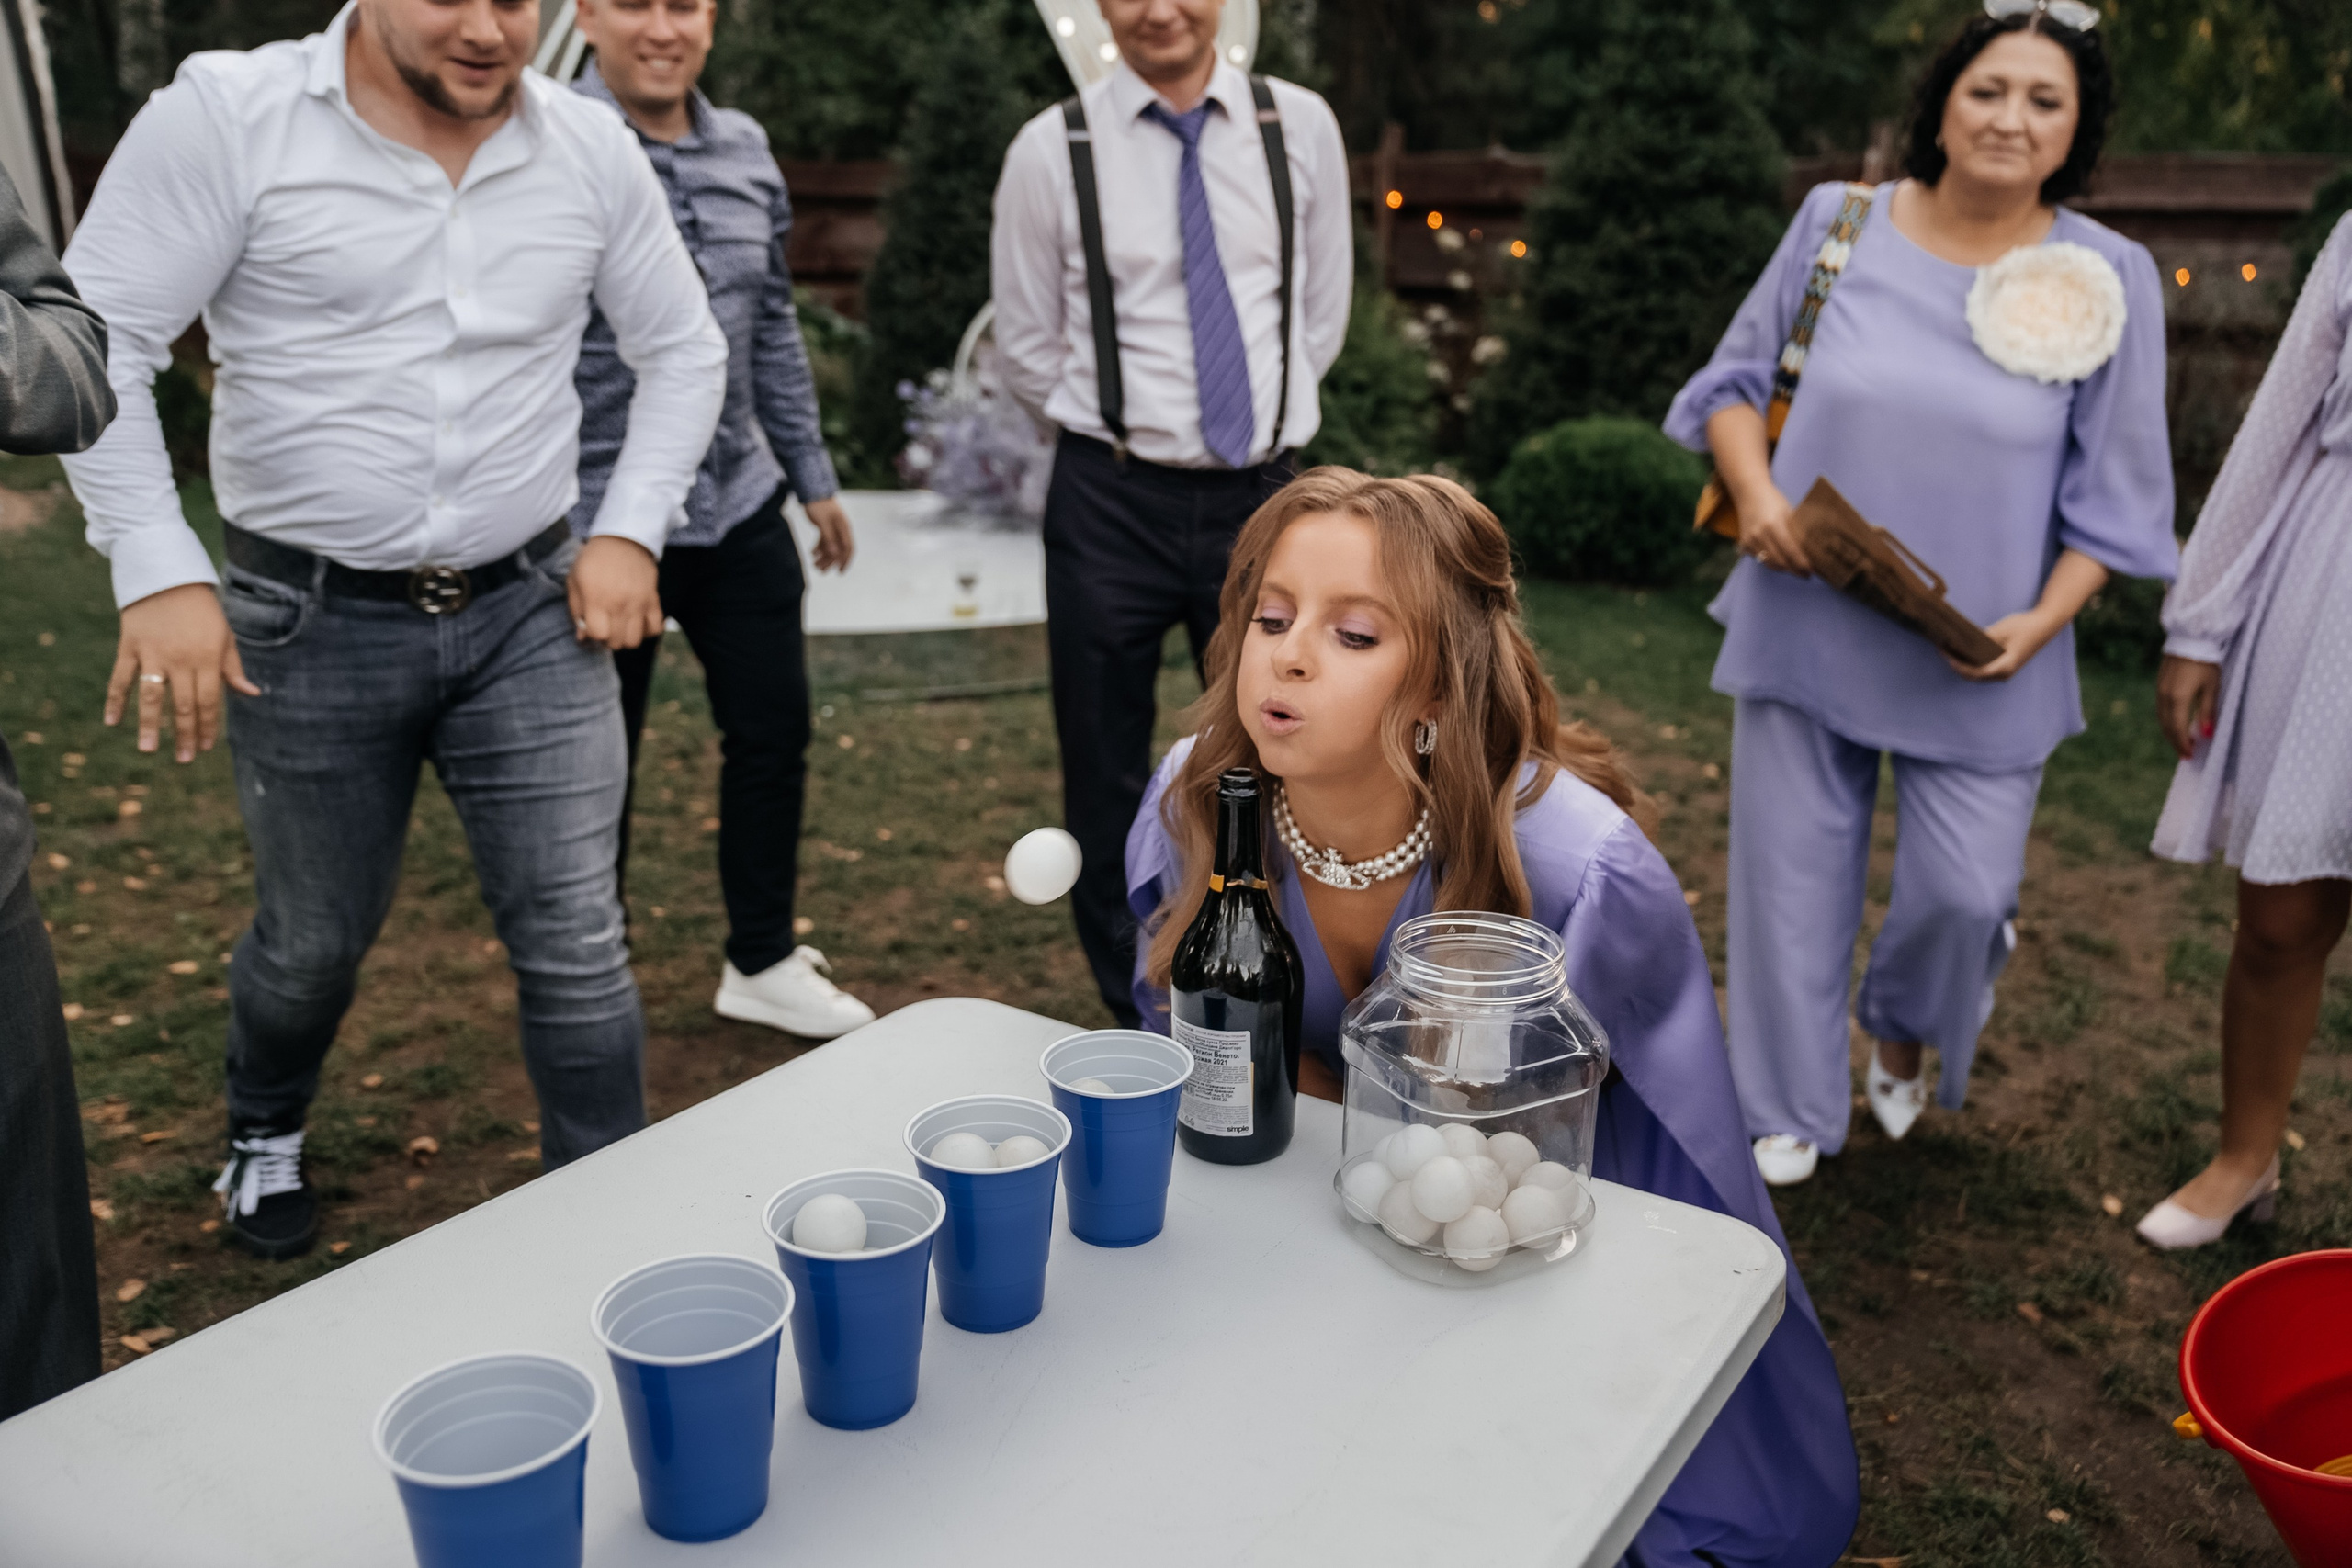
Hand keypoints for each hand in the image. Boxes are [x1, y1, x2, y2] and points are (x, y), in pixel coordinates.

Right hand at [104, 583, 260, 762]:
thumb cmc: (203, 611)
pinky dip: (115, 700)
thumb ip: (233, 668)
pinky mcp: (130, 646)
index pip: (209, 701)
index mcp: (208, 659)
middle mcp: (180, 660)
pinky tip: (112, 722)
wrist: (168, 577)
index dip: (209, 726)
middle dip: (185, 734)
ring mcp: (153, 654)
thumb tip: (251, 693)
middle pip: (183, 704)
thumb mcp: (225, 636)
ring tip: (149, 750)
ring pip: (151, 697)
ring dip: (150, 725)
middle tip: (185, 759)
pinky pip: (121, 677)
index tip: (206, 747)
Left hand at [568, 536, 663, 649]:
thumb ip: (576, 610)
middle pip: (616, 642)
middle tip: (605, 626)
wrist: (623, 538)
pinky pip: (655, 628)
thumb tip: (582, 637)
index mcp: (596, 598)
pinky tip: (638, 622)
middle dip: (607, 639)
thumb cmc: (594, 560)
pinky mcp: (653, 600)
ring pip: (635, 641)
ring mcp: (638, 603)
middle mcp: (619, 604)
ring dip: (625, 638)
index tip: (591, 625)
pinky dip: (647, 631)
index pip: (598, 635)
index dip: (592, 635)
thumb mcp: (575, 580)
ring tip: (620, 626)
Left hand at [805, 497, 854, 572]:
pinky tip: (812, 553)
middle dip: (830, 562)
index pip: (848, 548)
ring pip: (831, 546)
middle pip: (839, 549)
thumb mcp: (822, 522)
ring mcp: (834, 527)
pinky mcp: (826, 525)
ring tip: (814, 565)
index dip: (845, 561)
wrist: (813, 490)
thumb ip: (828, 538)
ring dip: (824, 556)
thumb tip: (834, 554)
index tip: (839, 572)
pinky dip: (819, 548)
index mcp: (844, 527)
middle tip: (820, 571)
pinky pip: (825, 540)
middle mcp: (841, 529)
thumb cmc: (818, 505)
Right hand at [1732, 482, 1811, 576]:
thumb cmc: (1772, 500)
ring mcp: (1750, 540)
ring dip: (1784, 569)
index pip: (1790, 550)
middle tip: (1806, 574)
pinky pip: (1759, 559)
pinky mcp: (1744, 544)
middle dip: (1794, 570)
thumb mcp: (1788, 512)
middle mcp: (1760, 535)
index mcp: (1773, 525)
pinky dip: (1771, 562)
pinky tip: (1781, 562)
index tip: (1811, 570)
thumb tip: (1811, 550)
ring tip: (1796, 570)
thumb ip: (1796, 530)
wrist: (1749, 493)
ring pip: (1769, 563)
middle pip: (1780, 561)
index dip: (1801, 563)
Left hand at [1946, 609, 2061, 682]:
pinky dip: (1970, 661)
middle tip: (1941, 649)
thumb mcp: (2001, 630)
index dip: (1957, 664)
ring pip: (1976, 673)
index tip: (1944, 654)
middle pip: (1972, 675)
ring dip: (1961, 662)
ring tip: (1947, 649)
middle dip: (1955, 663)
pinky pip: (1982, 668)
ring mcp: (2004, 672)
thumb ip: (1981, 640)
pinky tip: (1961, 650)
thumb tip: (1961, 643)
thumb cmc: (2024, 627)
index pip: (1974, 672)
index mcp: (2004, 667)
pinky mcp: (2003, 666)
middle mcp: (2003, 674)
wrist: (2045, 625)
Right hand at [2157, 654, 2221, 758]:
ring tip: (2181, 741)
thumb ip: (2208, 711)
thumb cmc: (2206, 662)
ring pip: (2162, 718)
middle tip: (2185, 754)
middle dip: (2176, 742)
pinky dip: (2167, 720)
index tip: (2190, 756)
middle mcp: (2164, 697)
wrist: (2190, 638)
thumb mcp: (2212, 687)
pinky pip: (2160, 709)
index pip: (2178, 729)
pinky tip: (2175, 722)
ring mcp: (2160, 690)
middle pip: (2167, 726)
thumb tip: (2206, 734)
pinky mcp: (2159, 684)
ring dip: (2170, 732)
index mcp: (2178, 699)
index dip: (2184, 744)